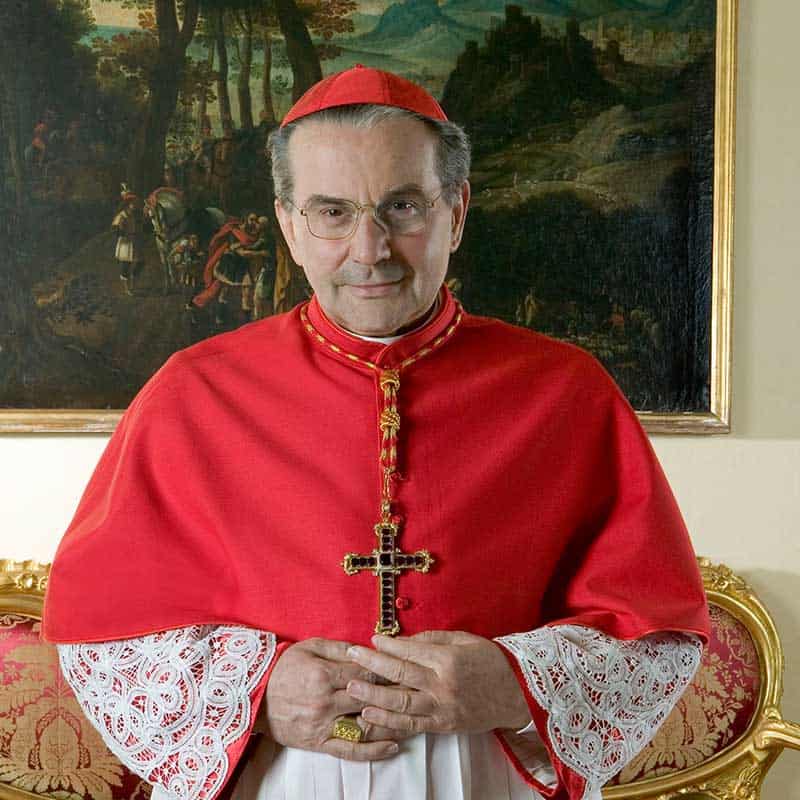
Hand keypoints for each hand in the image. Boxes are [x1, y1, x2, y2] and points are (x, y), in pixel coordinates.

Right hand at [264, 637, 411, 759]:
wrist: (253, 695)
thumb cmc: (284, 667)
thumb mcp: (310, 647)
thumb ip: (340, 648)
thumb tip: (367, 648)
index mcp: (325, 675)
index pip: (367, 673)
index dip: (389, 670)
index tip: (407, 669)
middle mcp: (326, 702)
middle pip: (371, 698)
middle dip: (397, 695)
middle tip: (420, 692)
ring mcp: (322, 725)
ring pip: (365, 726)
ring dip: (392, 724)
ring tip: (416, 719)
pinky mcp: (318, 743)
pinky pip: (349, 751)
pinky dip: (373, 751)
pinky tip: (393, 746)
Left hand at [345, 630, 530, 735]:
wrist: (518, 692)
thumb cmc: (490, 660)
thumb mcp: (463, 640)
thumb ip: (431, 640)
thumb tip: (402, 641)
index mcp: (448, 659)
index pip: (410, 651)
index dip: (388, 645)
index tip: (371, 639)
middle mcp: (443, 684)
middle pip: (400, 674)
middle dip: (372, 664)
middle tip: (351, 655)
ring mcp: (442, 707)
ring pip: (401, 702)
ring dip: (374, 694)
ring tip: (352, 686)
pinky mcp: (443, 725)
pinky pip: (412, 724)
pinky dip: (389, 720)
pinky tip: (371, 713)